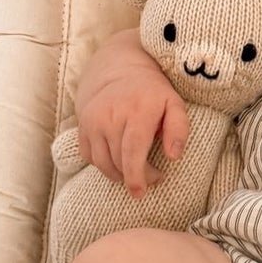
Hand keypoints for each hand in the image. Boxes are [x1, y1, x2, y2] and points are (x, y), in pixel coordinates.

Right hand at [76, 57, 188, 199]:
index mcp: (137, 111)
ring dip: (119, 175)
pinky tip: (118, 160)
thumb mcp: (174, 104)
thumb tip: (174, 156)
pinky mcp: (82, 126)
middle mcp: (111, 116)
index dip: (136, 175)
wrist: (118, 71)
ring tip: (134, 171)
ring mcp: (93, 121)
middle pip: (118, 161)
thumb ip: (179, 129)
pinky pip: (89, 157)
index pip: (132, 151)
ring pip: (102, 163)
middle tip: (150, 178)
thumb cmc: (152, 93)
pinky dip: (103, 165)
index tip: (142, 191)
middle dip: (134, 177)